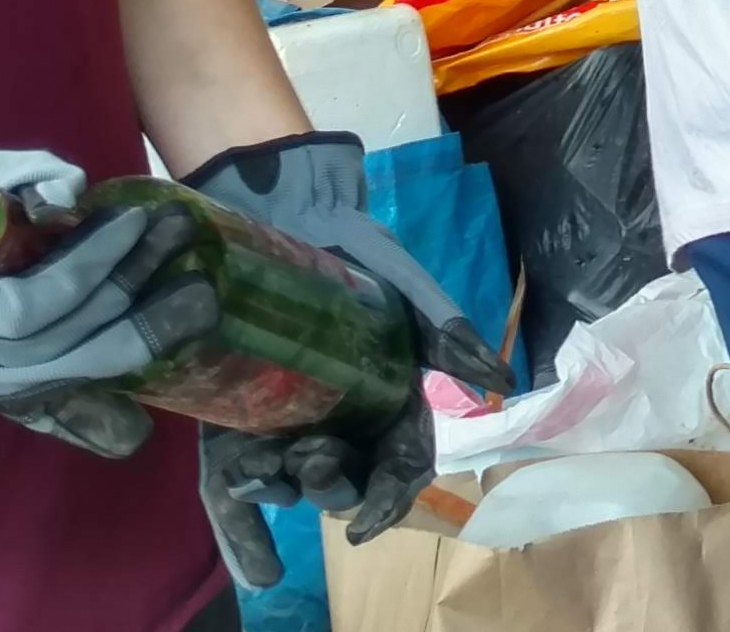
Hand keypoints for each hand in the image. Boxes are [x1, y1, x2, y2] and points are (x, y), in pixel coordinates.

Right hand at [0, 141, 216, 450]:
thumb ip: (9, 179)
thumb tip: (73, 188)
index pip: (38, 303)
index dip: (100, 264)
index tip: (146, 220)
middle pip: (62, 354)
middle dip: (137, 315)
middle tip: (195, 274)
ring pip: (53, 383)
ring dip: (125, 350)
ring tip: (182, 308)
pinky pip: (28, 409)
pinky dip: (79, 410)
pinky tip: (127, 419)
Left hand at [181, 133, 515, 588]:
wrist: (286, 207)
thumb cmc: (357, 246)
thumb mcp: (407, 283)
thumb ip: (447, 332)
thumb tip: (497, 385)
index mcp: (394, 396)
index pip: (403, 463)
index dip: (390, 499)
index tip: (368, 522)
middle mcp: (347, 415)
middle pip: (347, 478)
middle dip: (332, 489)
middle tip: (309, 465)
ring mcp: (293, 414)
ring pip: (293, 477)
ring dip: (283, 491)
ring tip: (264, 478)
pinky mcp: (243, 406)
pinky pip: (240, 463)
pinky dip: (238, 488)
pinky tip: (232, 483)